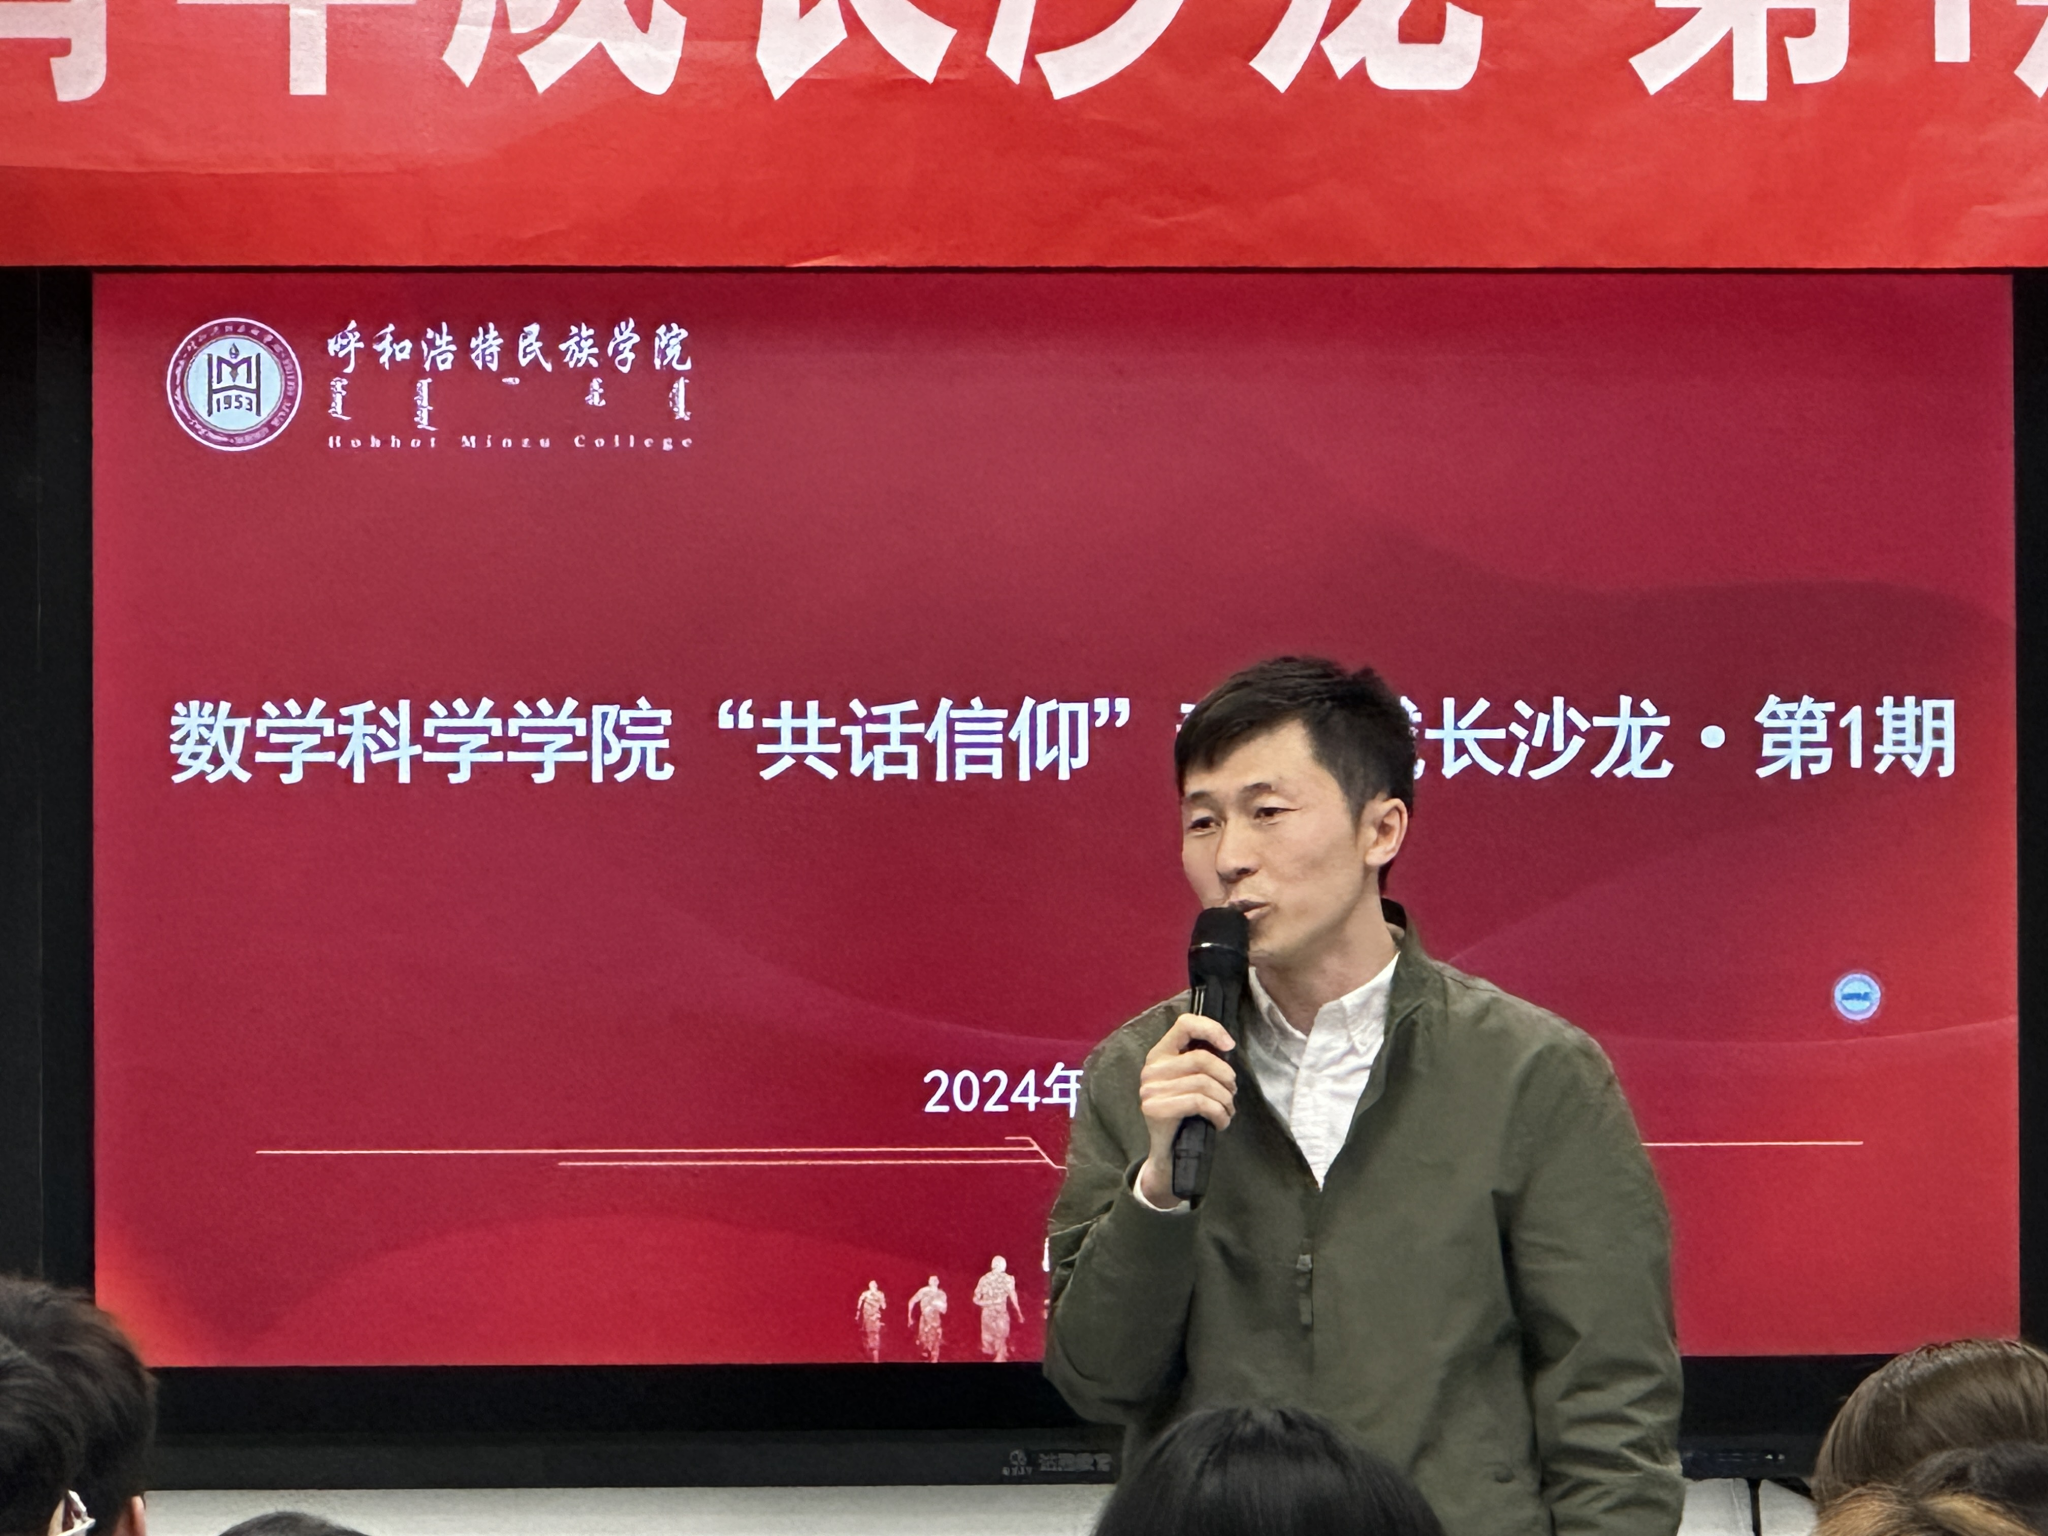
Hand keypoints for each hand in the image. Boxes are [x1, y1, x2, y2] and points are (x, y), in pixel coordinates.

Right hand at [1135, 1012, 1236, 1207]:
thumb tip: (1228, 1046)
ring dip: (1226, 1100)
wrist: (1168, 1153)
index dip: (1211, 1029)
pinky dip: (1219, 1114)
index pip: (1184, 1024)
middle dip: (1227, 1077)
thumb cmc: (1186, 1114)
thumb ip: (1202, 1061)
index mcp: (1160, 1053)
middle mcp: (1151, 1068)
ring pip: (1204, 1083)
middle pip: (1202, 1059)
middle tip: (1232, 1093)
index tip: (1230, 1046)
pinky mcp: (1156, 1109)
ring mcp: (1150, 1089)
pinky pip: (1200, 1103)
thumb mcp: (1191, 1082)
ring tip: (1228, 1111)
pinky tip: (1221, 1122)